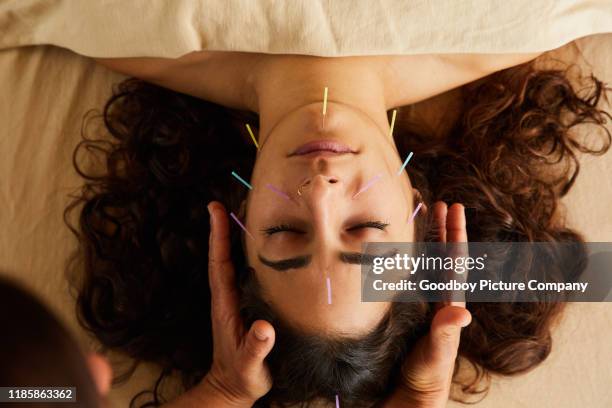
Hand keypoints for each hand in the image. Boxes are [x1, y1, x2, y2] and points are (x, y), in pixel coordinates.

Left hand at [165, 201, 274, 406]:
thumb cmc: (241, 378)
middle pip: (224, 253)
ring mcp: (234, 300)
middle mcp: (227, 297)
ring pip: (234, 260)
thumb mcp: (250, 367)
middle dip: (226, 225)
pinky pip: (244, 272)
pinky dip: (247, 253)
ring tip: (246, 210)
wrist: (232, 390)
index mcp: (225, 305)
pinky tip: (262, 244)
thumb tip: (264, 327)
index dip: (219, 236)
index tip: (216, 209)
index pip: (220, 264)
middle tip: (233, 197)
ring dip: (236, 235)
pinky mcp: (243, 305)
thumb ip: (256, 348)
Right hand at [385, 203, 471, 407]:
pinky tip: (400, 248)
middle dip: (444, 229)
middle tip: (441, 202)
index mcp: (447, 305)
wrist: (408, 396)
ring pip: (428, 263)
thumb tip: (461, 313)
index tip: (454, 208)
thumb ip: (445, 335)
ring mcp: (422, 304)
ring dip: (428, 239)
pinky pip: (410, 277)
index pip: (454, 262)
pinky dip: (409, 258)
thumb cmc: (425, 379)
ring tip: (425, 216)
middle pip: (443, 256)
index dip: (455, 234)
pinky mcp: (406, 311)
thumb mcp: (435, 358)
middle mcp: (437, 300)